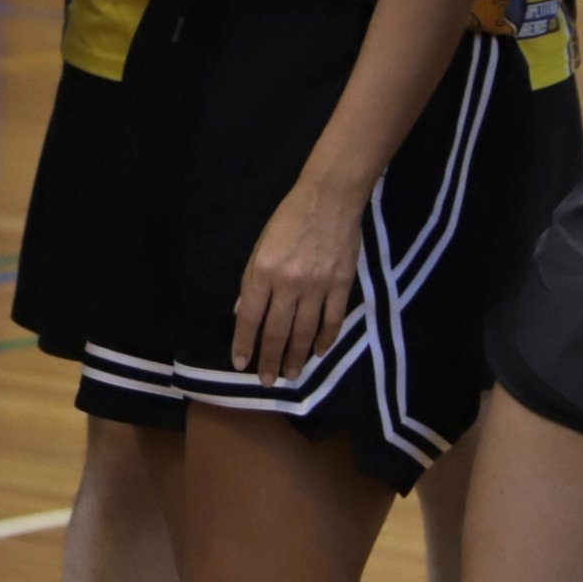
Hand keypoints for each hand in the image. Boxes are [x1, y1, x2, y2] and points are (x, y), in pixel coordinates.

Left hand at [230, 167, 360, 384]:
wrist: (329, 199)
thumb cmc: (288, 220)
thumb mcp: (259, 246)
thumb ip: (251, 282)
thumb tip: (240, 312)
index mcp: (263, 272)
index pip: (249, 317)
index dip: (244, 343)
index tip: (241, 363)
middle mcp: (289, 284)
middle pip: (277, 331)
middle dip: (270, 359)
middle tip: (268, 381)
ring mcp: (318, 286)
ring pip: (305, 332)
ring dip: (297, 357)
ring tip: (292, 375)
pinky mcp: (342, 285)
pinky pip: (332, 320)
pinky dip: (326, 339)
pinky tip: (318, 352)